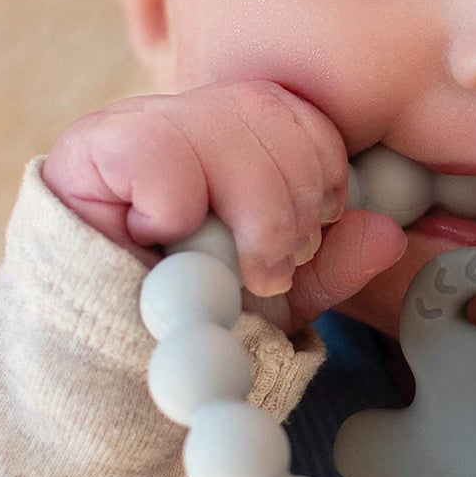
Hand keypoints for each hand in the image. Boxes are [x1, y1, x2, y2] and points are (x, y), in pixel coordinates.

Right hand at [41, 80, 406, 334]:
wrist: (102, 369)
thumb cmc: (188, 320)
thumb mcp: (275, 296)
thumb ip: (331, 262)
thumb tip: (389, 234)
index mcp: (229, 133)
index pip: (294, 109)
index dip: (321, 167)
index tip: (313, 235)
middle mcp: (181, 116)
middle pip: (262, 108)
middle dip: (291, 198)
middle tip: (274, 267)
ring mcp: (130, 125)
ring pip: (220, 123)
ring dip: (250, 211)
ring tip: (239, 273)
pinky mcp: (86, 151)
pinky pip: (158, 150)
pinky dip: (178, 207)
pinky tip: (166, 242)